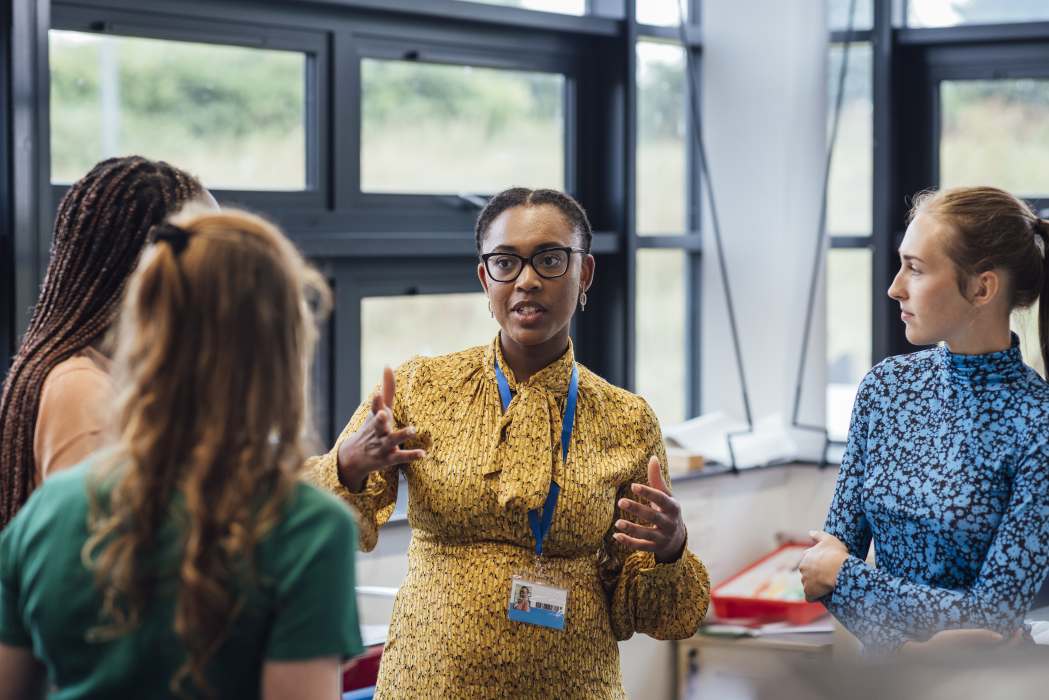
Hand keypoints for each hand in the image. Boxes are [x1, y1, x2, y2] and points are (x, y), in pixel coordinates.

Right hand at [336, 367, 425, 491]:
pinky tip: (423, 453)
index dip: (376, 401)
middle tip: (383, 413)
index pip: (375, 407)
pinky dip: (411, 455)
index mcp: (376, 418)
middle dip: (380, 419)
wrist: (354, 457)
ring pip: (392, 440)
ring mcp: (383, 445)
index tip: (377, 393)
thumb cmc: (372, 427)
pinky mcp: (389, 458)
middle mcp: (378, 431)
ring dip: (401, 435)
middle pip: (378, 424)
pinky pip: (401, 457)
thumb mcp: (378, 408)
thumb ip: (387, 389)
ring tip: (413, 430)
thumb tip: (388, 365)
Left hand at [613, 456, 686, 562]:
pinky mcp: (655, 548)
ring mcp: (663, 537)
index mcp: (673, 507)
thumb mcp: (666, 496)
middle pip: (652, 516)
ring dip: (632, 528)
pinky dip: (629, 542)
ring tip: (617, 522)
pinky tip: (616, 536)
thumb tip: (652, 457)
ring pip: (646, 534)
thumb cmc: (667, 510)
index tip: (633, 486)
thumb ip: (657, 479)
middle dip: (637, 510)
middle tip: (620, 502)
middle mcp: (669, 523)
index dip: (647, 492)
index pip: (660, 498)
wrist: (677, 538)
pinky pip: (641, 546)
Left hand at [798, 530, 848, 600]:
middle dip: (814, 576)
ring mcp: (805, 581)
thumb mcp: (829, 539)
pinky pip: (810, 597)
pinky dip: (814, 597)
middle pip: (807, 574)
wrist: (839, 569)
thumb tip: (810, 532)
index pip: (808, 562)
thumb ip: (818, 535)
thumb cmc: (835, 554)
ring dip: (814, 587)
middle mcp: (802, 569)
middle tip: (827, 578)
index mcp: (806, 557)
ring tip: (826, 587)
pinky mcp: (809, 592)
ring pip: (808, 585)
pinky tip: (822, 597)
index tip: (825, 567)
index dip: (816, 565)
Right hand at [901, 629, 1014, 653]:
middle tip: (1015, 629)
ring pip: (995, 652)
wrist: (925, 655)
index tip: (1018, 629)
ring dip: (1002, 642)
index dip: (1014, 641)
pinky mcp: (970, 657)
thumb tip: (1000, 636)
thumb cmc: (941, 645)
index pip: (1004, 651)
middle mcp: (980, 660)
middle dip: (1010, 641)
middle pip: (1002, 652)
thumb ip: (979, 636)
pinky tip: (990, 636)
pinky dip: (992, 644)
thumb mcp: (959, 636)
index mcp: (980, 657)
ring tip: (1005, 630)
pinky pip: (987, 652)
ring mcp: (975, 659)